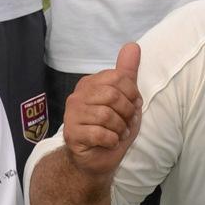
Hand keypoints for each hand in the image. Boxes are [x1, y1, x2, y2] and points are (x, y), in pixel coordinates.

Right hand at [60, 44, 141, 177]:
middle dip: (127, 113)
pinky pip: (99, 133)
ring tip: (118, 133)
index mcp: (90, 83)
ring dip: (120, 128)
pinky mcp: (71, 134)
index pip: (119, 78)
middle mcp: (77, 95)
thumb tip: (133, 45)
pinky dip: (111, 140)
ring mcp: (72, 114)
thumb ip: (127, 73)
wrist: (97, 159)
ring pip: (106, 115)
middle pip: (113, 96)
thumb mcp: (125, 99)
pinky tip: (109, 142)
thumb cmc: (112, 128)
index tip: (132, 108)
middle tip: (125, 123)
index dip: (132, 95)